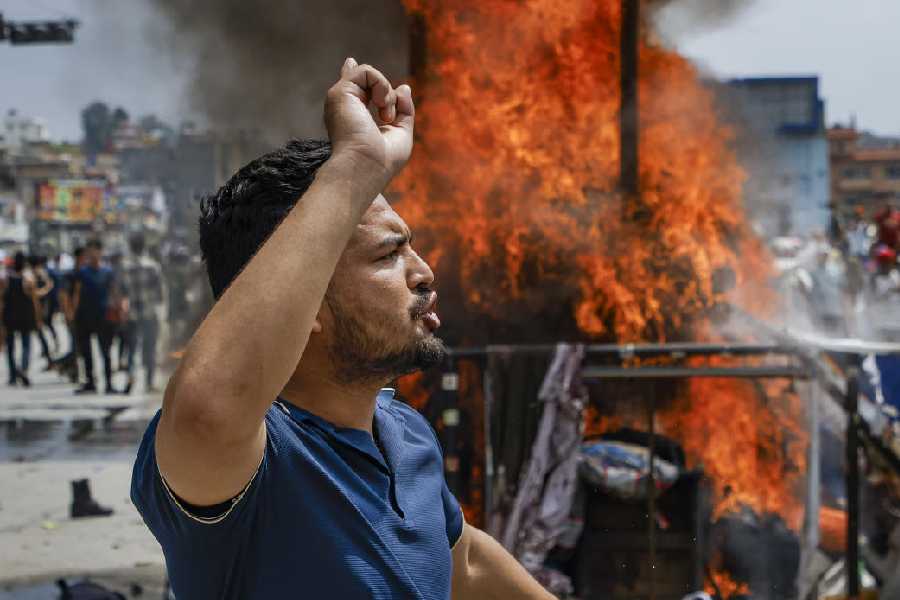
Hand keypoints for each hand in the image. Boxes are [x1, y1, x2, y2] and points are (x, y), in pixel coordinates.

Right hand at [324, 58, 414, 185]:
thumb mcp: (401, 134)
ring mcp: (341, 99)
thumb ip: (403, 111)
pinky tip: (379, 105)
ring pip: (368, 74)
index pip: (354, 89)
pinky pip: (366, 71)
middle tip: (387, 117)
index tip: (350, 63)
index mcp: (355, 118)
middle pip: (360, 78)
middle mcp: (345, 107)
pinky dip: (381, 85)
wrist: (365, 167)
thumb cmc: (382, 160)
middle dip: (386, 93)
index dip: (358, 76)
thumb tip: (403, 87)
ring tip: (384, 115)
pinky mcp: (340, 92)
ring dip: (385, 93)